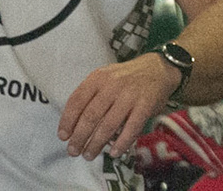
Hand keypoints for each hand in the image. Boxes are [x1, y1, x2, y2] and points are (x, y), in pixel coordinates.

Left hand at [58, 51, 177, 159]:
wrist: (159, 68)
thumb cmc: (127, 78)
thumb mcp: (106, 78)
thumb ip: (91, 96)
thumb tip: (73, 126)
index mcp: (99, 78)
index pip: (77, 100)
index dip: (67, 121)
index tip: (63, 136)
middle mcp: (113, 85)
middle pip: (90, 116)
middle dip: (79, 137)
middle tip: (74, 151)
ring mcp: (130, 95)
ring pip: (108, 125)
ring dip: (96, 144)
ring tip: (89, 155)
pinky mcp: (146, 105)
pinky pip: (131, 128)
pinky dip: (122, 143)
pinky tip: (115, 152)